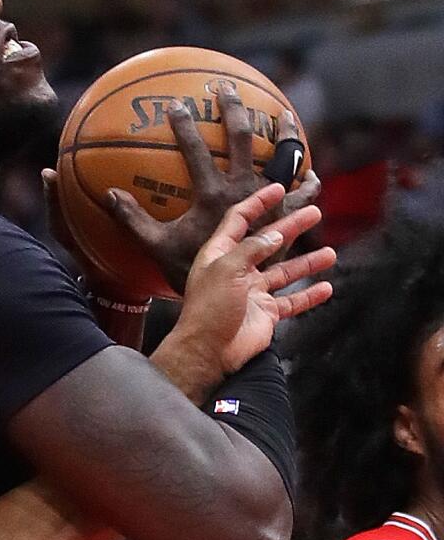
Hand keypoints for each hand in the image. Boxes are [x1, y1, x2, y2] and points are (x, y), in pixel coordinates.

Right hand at [76, 85, 320, 293]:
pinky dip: (308, 180)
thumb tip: (108, 194)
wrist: (227, 302)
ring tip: (283, 116)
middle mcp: (244, 192)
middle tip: (226, 89)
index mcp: (212, 195)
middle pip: (242, 139)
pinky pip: (305, 193)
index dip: (183, 125)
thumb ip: (131, 219)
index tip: (175, 106)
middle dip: (233, 109)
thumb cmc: (188, 272)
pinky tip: (310, 172)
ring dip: (285, 133)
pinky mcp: (288, 219)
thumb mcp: (155, 245)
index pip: (195, 150)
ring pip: (286, 157)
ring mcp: (270, 204)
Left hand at [171, 182, 334, 375]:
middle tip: (314, 213)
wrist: (209, 350)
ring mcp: (253, 292)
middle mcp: (237, 270)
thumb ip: (252, 249)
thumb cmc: (209, 309)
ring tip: (330, 252)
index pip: (239, 220)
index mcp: (220, 255)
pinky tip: (326, 287)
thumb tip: (274, 234)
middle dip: (290, 227)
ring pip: (285, 272)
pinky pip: (292, 301)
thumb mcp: (227, 269)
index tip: (277, 188)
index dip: (257, 203)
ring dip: (307, 262)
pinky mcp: (266, 313)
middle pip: (268, 243)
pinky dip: (309, 295)